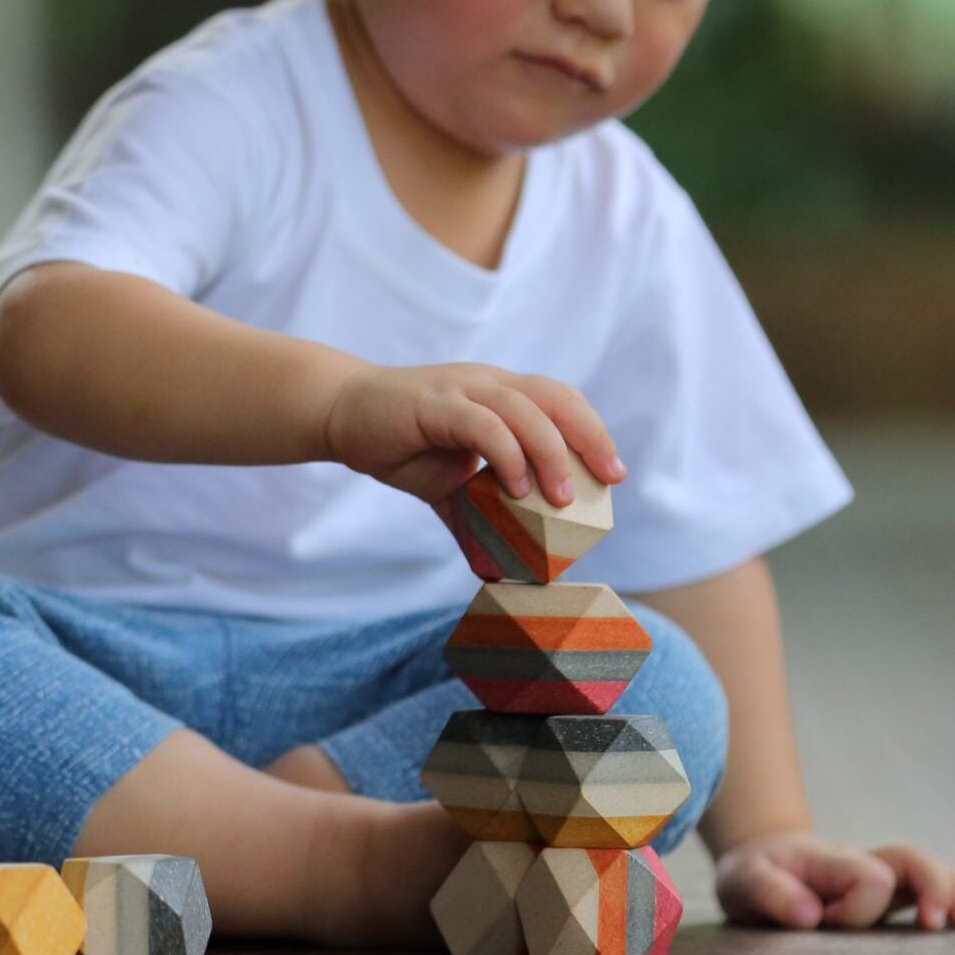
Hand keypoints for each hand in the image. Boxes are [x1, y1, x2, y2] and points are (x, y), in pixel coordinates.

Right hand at [321, 363, 626, 506]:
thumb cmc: (400, 444)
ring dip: (549, 453)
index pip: (560, 401)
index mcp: (499, 395)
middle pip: (555, 397)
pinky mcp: (434, 404)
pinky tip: (514, 489)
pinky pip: (482, 423)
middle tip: (608, 480)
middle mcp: (488, 384)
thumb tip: (493, 570)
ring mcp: (462, 389)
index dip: (591, 431)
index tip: (612, 474)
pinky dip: (505, 454)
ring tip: (563, 499)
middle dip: (589, 436)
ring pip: (523, 409)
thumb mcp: (446, 489)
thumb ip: (473, 521)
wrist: (342, 415)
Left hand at [717, 829, 954, 931]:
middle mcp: (862, 867)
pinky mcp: (887, 898)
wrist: (758, 863)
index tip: (827, 925)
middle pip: (912, 859)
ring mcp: (879, 880)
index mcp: (830, 862)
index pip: (869, 879)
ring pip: (930, 870)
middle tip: (934, 924)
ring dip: (952, 892)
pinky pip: (929, 888)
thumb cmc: (751, 876)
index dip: (858, 909)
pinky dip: (953, 900)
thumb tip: (812, 915)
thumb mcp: (742, 882)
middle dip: (931, 887)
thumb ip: (770, 894)